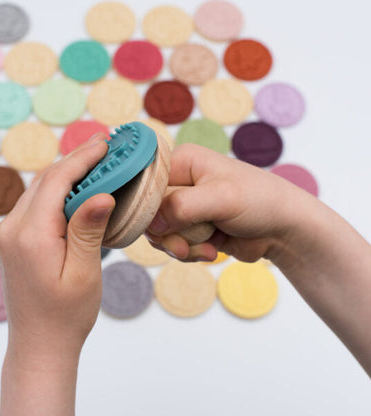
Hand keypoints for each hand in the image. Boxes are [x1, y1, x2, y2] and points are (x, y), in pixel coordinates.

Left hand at [0, 133, 114, 414]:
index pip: (57, 181)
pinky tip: (79, 187)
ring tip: (96, 160)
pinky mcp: (17, 238)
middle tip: (105, 146)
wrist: (40, 343)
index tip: (106, 144)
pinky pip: (38, 202)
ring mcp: (12, 232)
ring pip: (41, 188)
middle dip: (77, 159)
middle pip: (47, 179)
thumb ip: (88, 230)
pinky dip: (60, 189)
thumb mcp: (83, 273)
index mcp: (31, 235)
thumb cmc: (65, 315)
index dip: (83, 158)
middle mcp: (14, 227)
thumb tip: (101, 194)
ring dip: (68, 172)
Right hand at [146, 143, 303, 262]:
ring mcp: (185, 207)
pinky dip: (190, 252)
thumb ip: (182, 207)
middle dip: (167, 235)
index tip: (161, 227)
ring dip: (181, 246)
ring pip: (160, 233)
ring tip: (206, 247)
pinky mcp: (192, 227)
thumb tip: (151, 223)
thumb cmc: (260, 201)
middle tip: (184, 246)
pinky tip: (212, 250)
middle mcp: (180, 182)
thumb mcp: (221, 198)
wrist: (283, 228)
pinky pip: (174, 245)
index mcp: (182, 162)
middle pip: (149, 213)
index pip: (145, 184)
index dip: (147, 208)